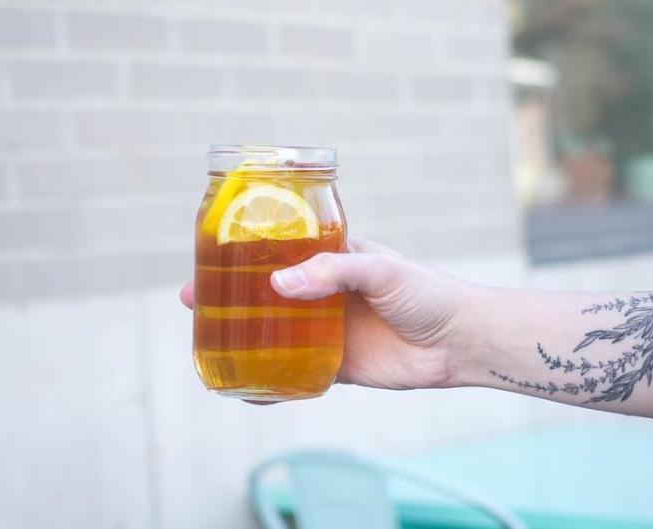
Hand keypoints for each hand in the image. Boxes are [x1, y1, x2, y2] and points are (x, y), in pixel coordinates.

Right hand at [180, 238, 472, 389]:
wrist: (459, 340)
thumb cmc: (427, 293)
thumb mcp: (380, 269)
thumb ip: (333, 272)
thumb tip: (279, 286)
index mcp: (331, 259)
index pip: (279, 251)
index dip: (244, 253)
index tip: (210, 255)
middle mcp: (324, 293)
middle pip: (266, 293)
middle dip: (230, 296)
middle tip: (194, 299)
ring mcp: (326, 330)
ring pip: (274, 333)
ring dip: (243, 337)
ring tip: (208, 342)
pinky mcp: (336, 364)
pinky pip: (295, 373)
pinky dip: (271, 380)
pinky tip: (246, 385)